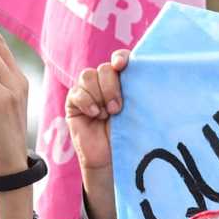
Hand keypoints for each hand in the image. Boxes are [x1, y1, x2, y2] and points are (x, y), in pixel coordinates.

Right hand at [65, 50, 128, 218]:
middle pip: (104, 68)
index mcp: (123, 81)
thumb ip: (136, 91)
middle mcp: (105, 84)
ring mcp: (88, 92)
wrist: (112, 160)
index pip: (121, 59)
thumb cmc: (130, 136)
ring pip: (89, 76)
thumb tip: (144, 73)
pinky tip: (94, 114)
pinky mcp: (74, 103)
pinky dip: (86, 101)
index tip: (122, 65)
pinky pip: (76, 92)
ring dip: (99, 94)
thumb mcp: (137, 111)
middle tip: (118, 108)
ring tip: (107, 114)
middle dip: (111, 86)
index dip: (121, 58)